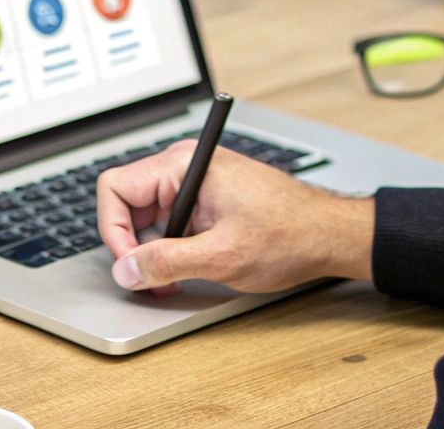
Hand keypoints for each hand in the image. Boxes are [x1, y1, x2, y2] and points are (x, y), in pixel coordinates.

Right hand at [95, 140, 374, 295]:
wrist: (329, 235)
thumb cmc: (289, 234)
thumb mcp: (221, 256)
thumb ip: (166, 262)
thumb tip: (126, 270)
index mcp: (184, 164)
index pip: (115, 187)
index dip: (114, 230)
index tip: (131, 264)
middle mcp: (186, 166)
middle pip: (128, 203)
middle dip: (134, 246)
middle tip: (153, 280)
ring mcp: (196, 181)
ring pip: (147, 216)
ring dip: (154, 250)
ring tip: (175, 277)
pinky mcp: (206, 199)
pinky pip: (170, 220)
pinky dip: (171, 248)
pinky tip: (190, 266)